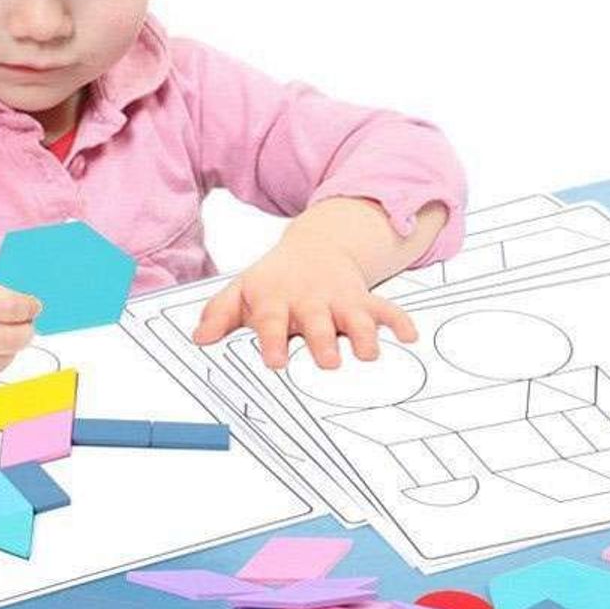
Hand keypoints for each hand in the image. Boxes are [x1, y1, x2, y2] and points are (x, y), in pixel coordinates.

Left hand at [192, 206, 417, 370]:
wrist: (315, 246)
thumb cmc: (273, 281)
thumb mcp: (241, 292)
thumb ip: (219, 315)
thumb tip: (199, 339)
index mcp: (276, 300)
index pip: (272, 321)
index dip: (273, 341)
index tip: (275, 362)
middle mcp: (310, 300)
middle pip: (317, 322)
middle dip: (323, 340)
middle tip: (329, 362)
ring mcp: (339, 300)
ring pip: (354, 317)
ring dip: (364, 334)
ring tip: (369, 353)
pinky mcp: (364, 300)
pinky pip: (386, 309)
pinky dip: (399, 321)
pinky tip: (410, 336)